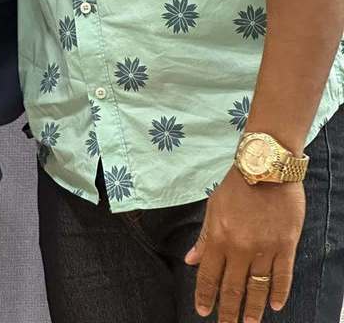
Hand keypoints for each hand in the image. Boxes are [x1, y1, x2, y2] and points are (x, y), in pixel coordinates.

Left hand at [185, 166, 304, 322]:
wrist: (266, 167)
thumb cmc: (237, 185)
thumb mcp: (213, 207)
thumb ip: (204, 237)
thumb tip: (191, 260)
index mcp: (219, 237)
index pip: (210, 275)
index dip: (206, 295)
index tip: (203, 311)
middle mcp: (241, 247)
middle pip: (233, 287)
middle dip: (228, 311)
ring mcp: (265, 248)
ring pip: (258, 287)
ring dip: (254, 308)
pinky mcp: (285, 245)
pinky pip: (282, 275)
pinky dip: (279, 292)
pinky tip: (276, 305)